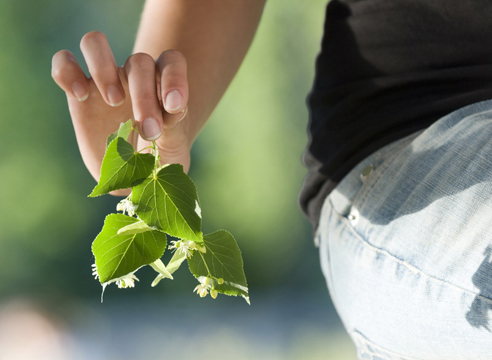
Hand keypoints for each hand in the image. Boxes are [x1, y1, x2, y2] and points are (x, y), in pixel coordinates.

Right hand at [52, 31, 190, 193]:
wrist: (135, 171)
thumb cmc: (162, 154)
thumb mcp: (174, 147)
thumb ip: (174, 128)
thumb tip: (170, 112)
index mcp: (163, 83)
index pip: (172, 62)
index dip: (174, 78)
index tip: (173, 107)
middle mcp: (135, 75)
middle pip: (139, 61)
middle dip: (144, 97)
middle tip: (148, 131)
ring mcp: (105, 80)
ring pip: (94, 43)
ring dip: (103, 68)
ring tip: (114, 101)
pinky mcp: (78, 93)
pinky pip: (63, 63)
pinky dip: (66, 71)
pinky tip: (80, 96)